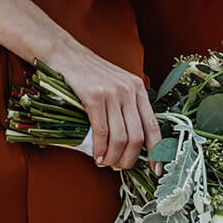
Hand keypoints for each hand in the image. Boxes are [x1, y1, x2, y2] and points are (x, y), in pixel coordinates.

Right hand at [47, 39, 160, 170]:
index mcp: (138, 89)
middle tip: (118, 167)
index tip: (155, 169)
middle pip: (137, 137)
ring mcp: (112, 93)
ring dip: (113, 157)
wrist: (65, 53)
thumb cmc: (88, 72)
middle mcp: (129, 90)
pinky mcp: (95, 96)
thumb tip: (131, 142)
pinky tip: (96, 155)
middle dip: (128, 159)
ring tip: (105, 163)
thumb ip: (126, 106)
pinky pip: (102, 132)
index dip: (157, 152)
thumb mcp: (116, 84)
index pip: (153, 126)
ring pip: (120, 138)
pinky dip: (100, 149)